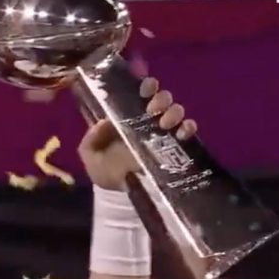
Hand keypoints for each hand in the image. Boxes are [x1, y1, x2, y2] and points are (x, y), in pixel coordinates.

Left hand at [78, 77, 196, 190]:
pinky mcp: (177, 146)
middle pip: (162, 97)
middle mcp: (148, 119)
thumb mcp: (90, 156)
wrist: (121, 194)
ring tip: (164, 124)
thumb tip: (103, 123)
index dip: (145, 84)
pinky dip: (188, 128)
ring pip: (176, 110)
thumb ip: (90, 140)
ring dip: (173, 112)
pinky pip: (188, 131)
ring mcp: (164, 132)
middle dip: (160, 98)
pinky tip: (182, 133)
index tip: (144, 89)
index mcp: (128, 114)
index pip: (140, 91)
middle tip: (152, 109)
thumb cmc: (106, 171)